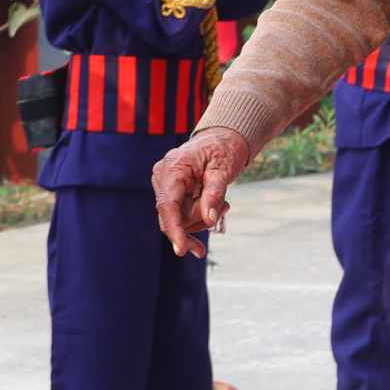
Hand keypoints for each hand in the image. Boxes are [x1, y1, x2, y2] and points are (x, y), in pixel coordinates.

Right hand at [152, 129, 255, 255]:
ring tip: (224, 204)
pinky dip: (197, 217)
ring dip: (201, 219)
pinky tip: (211, 215)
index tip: (181, 250)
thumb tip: (209, 219)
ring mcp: (164, 184)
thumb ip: (214, 194)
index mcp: (173, 168)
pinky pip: (179, 214)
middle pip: (172, 216)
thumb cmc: (224, 150)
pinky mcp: (170, 191)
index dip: (174, 229)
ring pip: (177, 219)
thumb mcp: (224, 170)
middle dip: (198, 222)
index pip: (168, 205)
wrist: (221, 140)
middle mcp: (162, 176)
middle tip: (226, 209)